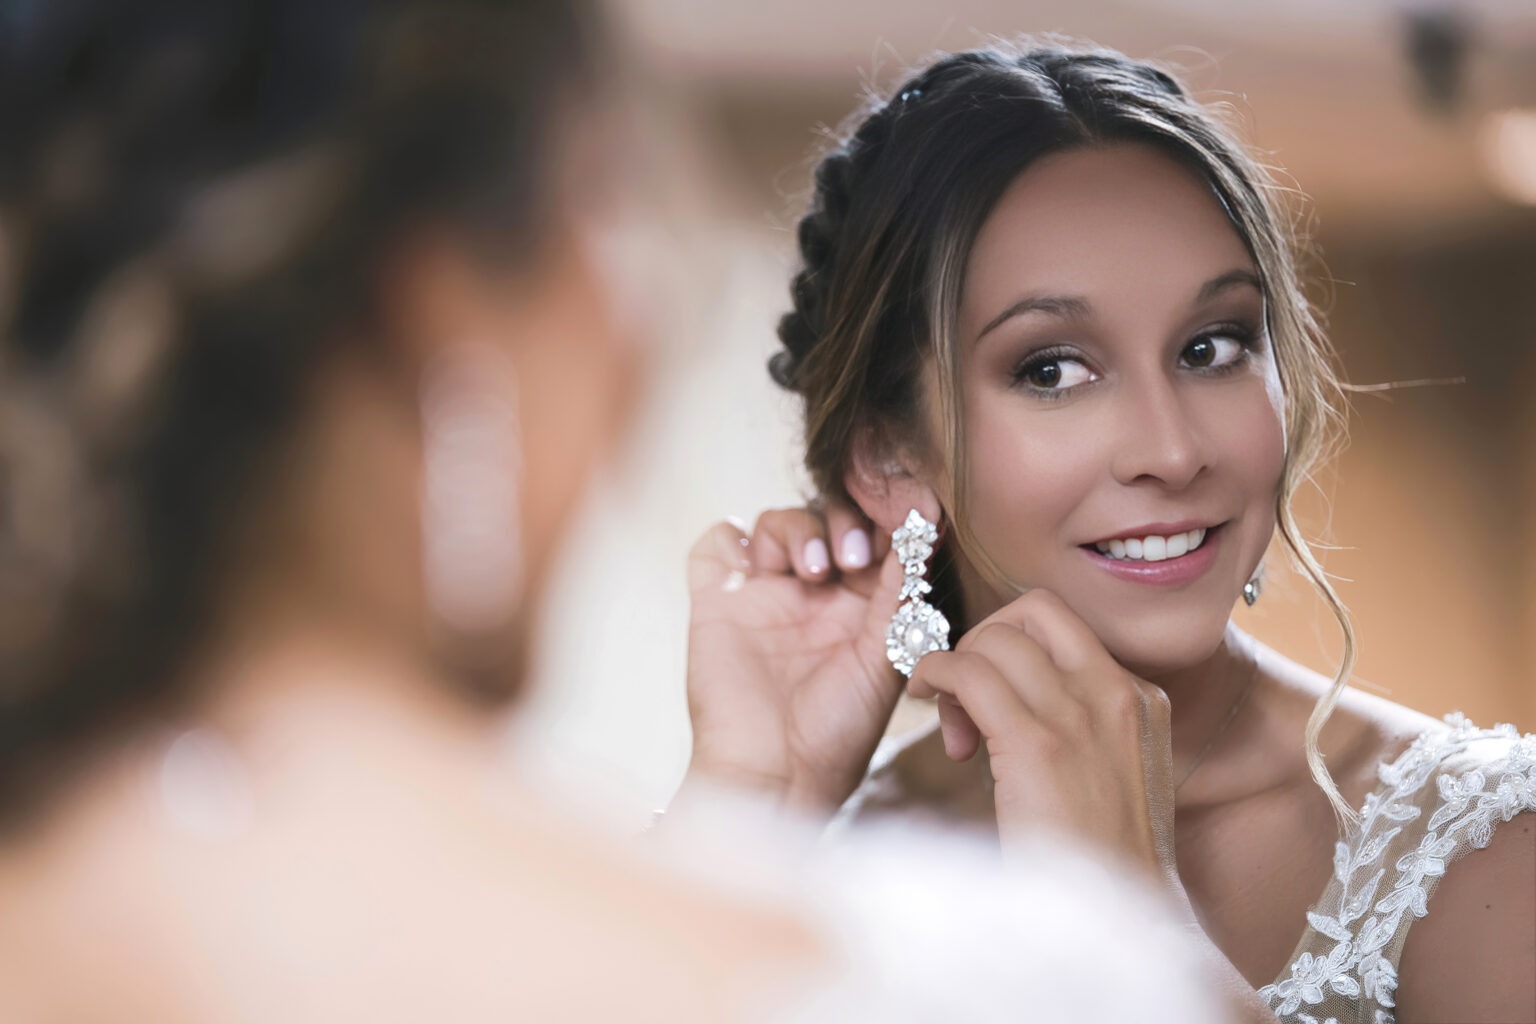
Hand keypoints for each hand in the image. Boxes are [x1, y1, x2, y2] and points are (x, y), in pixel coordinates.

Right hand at [681, 502, 904, 817]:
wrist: (776, 777)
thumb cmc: (837, 734)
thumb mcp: (884, 658)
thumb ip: (900, 594)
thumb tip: (923, 531)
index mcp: (859, 607)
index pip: (874, 538)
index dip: (889, 518)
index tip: (911, 511)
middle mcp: (811, 596)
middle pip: (826, 519)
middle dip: (845, 522)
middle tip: (855, 556)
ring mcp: (762, 597)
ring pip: (777, 524)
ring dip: (799, 529)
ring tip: (815, 570)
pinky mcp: (717, 603)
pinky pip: (715, 545)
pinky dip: (728, 536)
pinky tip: (752, 563)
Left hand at [907, 588, 1178, 883]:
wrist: (1118, 920)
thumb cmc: (1098, 860)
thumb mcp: (1110, 774)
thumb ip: (1079, 726)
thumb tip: (1017, 697)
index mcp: (1138, 697)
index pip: (1061, 623)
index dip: (1011, 640)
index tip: (990, 686)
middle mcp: (1116, 693)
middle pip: (1029, 613)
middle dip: (983, 641)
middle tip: (964, 699)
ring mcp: (1080, 715)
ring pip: (995, 639)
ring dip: (955, 665)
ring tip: (949, 722)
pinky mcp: (1038, 744)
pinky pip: (969, 672)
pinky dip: (936, 673)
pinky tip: (928, 704)